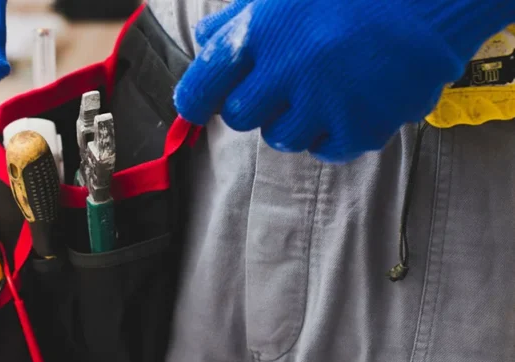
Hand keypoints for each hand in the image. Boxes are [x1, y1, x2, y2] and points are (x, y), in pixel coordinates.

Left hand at [174, 0, 492, 161]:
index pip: (202, 84)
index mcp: (262, 33)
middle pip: (240, 118)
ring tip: (323, 88)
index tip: (199, 106)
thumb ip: (239, 18)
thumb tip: (205, 41)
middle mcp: (288, 70)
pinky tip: (348, 103)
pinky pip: (324, 150)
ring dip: (293, 120)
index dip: (195, 101)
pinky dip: (330, 134)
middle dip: (252, 105)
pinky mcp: (360, 128)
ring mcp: (325, 103)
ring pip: (280, 138)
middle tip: (281, 86)